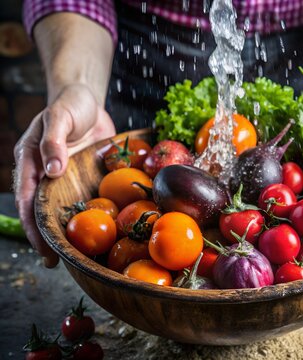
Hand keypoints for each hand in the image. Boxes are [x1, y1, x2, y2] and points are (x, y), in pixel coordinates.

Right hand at [14, 84, 115, 266]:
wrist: (87, 99)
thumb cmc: (69, 104)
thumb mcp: (59, 118)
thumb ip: (53, 142)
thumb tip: (52, 171)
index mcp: (32, 161)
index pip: (28, 200)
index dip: (33, 225)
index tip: (42, 247)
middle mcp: (46, 174)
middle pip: (44, 210)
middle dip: (48, 236)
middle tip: (58, 263)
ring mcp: (66, 177)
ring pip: (63, 208)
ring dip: (68, 230)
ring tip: (77, 256)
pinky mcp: (84, 176)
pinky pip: (85, 197)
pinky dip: (89, 213)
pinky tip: (100, 230)